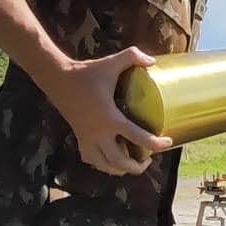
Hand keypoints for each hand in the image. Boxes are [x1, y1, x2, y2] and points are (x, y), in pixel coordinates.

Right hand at [40, 46, 172, 175]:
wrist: (57, 78)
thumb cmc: (86, 72)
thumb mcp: (111, 62)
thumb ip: (133, 56)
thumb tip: (153, 61)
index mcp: (111, 118)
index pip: (138, 138)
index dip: (156, 144)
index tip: (168, 142)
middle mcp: (99, 133)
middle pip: (120, 161)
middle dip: (137, 166)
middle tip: (149, 159)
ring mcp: (88, 138)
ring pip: (104, 165)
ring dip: (120, 169)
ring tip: (132, 164)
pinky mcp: (79, 137)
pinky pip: (91, 159)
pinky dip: (102, 164)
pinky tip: (110, 160)